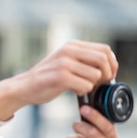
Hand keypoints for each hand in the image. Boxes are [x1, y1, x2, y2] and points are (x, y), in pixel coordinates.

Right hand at [0, 40, 118, 120]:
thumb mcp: (66, 61)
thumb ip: (83, 60)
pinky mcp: (61, 77)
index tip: (108, 76)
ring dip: (93, 85)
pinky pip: (86, 86)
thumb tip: (110, 69)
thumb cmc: (48, 78)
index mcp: (72, 45)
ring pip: (96, 75)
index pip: (104, 50)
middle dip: (107, 75)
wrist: (24, 87)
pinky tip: (75, 92)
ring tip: (81, 88)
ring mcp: (64, 63)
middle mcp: (69, 51)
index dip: (112, 64)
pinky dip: (84, 92)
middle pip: (103, 60)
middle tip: (101, 84)